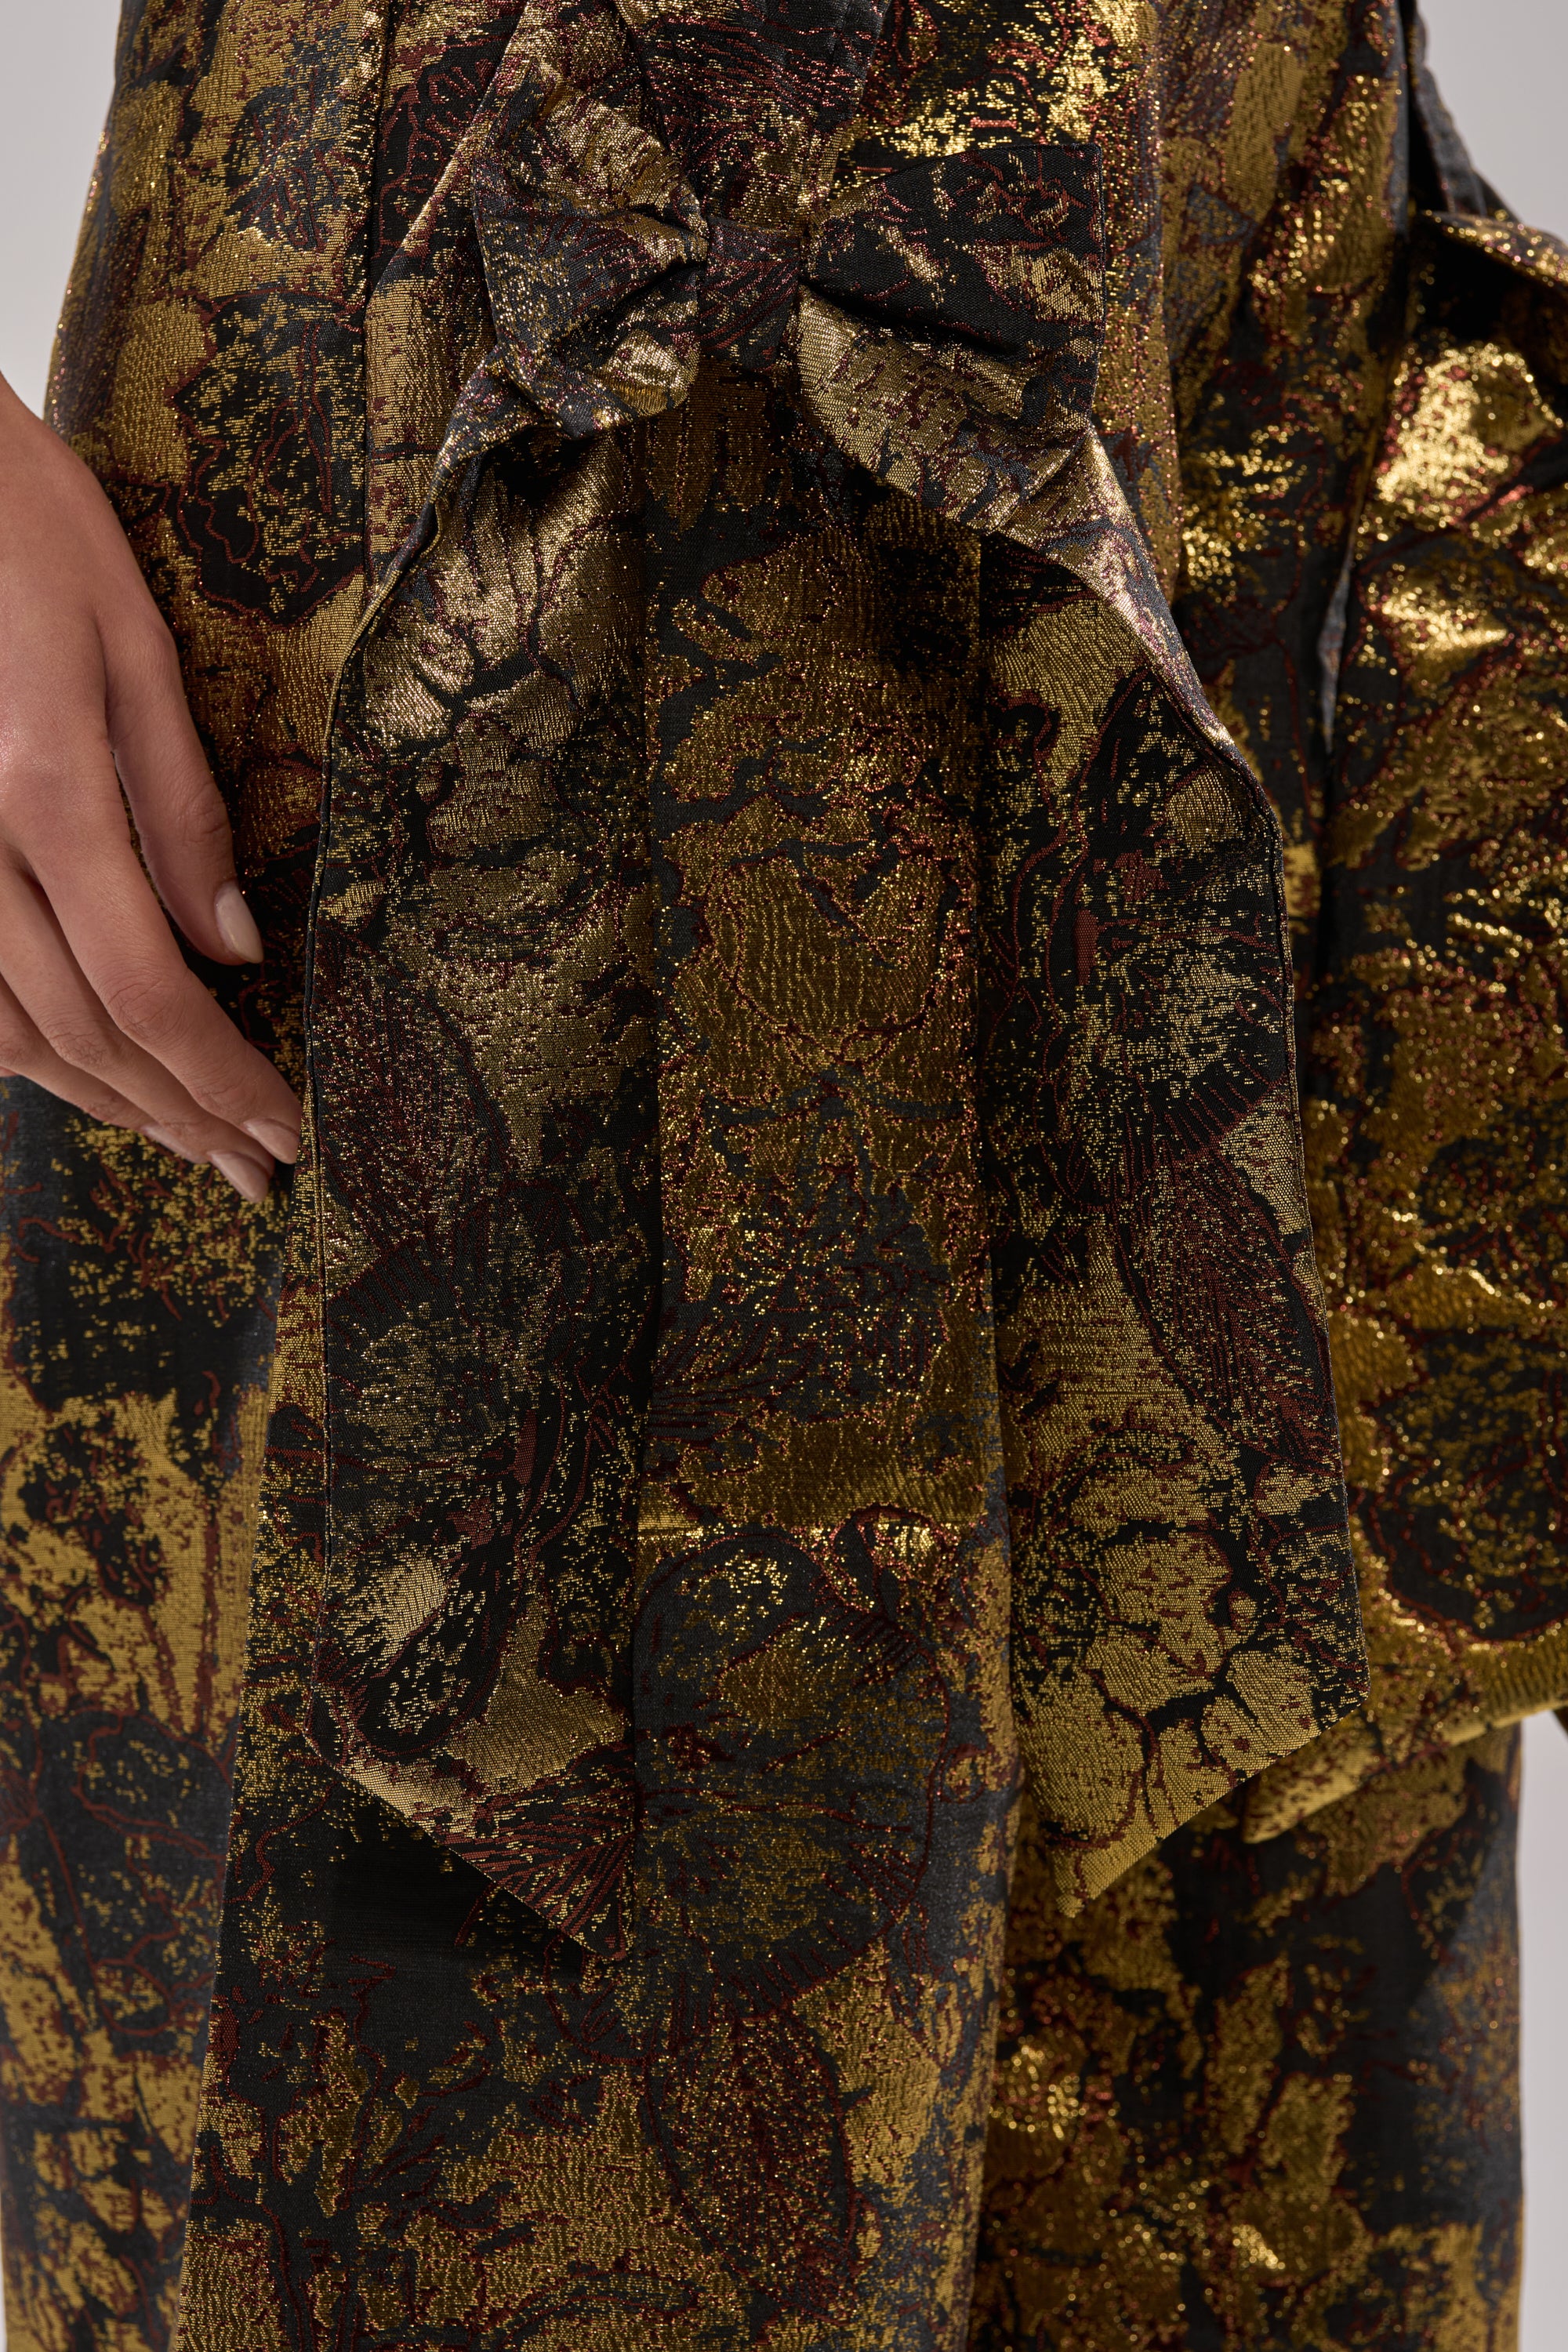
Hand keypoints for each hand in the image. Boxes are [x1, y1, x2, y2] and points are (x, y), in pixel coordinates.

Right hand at [0, 372, 300, 1199]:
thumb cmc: (19, 528)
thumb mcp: (129, 644)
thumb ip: (181, 807)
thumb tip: (237, 948)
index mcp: (44, 795)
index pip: (150, 992)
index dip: (222, 1080)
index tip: (289, 1130)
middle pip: (84, 1034)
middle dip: (180, 1115)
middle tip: (257, 1169)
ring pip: (9, 1035)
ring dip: (106, 1102)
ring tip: (188, 1141)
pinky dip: (29, 1053)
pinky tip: (86, 1075)